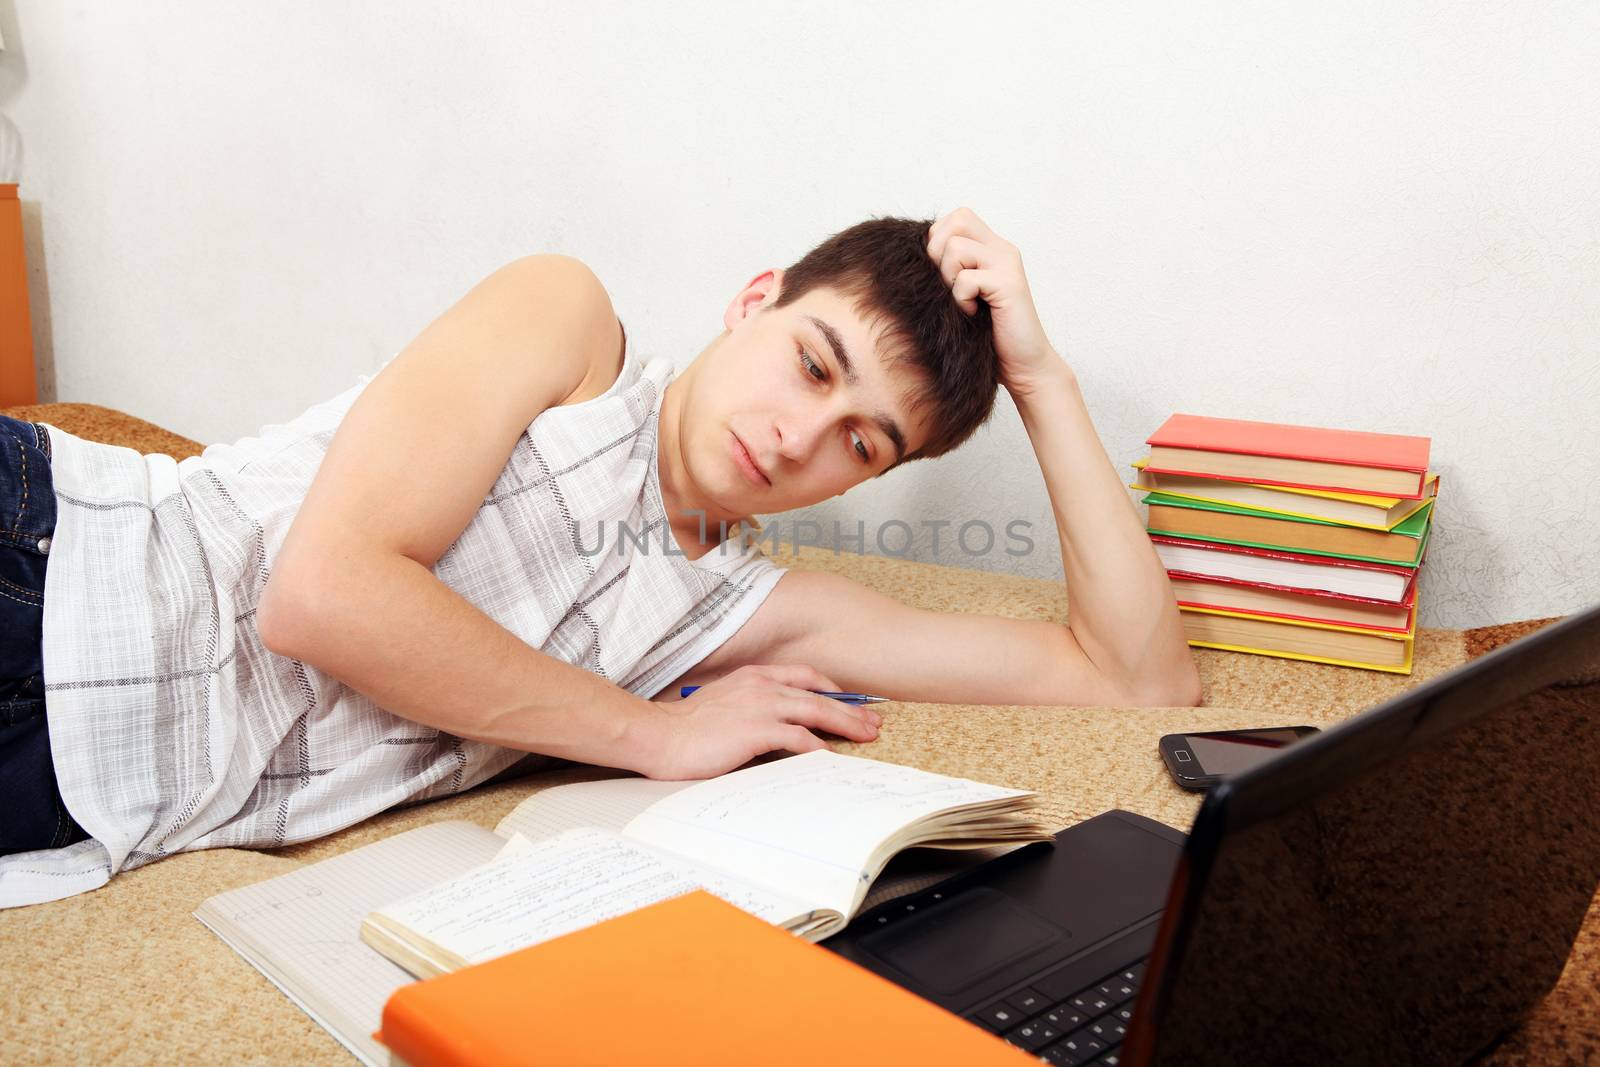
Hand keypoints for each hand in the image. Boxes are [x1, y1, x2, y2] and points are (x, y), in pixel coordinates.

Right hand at [646, 664, 882, 780]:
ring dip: (845, 724)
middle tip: (872, 722)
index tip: (849, 701)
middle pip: (818, 694)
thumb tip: (775, 727)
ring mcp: (760, 706)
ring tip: (865, 736)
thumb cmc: (686, 728)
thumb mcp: (723, 705)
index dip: (831, 688)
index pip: (803, 676)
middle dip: (850, 708)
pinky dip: (819, 747)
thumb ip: (750, 707)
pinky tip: (832, 757)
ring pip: (815, 711)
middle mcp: (761, 686)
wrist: (659, 736)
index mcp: (753, 677)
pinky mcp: (756, 730)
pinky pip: (798, 738)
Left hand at [926, 207, 1067, 400]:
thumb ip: (948, 270)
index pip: (957, 217)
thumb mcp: (962, 294)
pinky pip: (966, 279)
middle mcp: (1002, 249)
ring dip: (949, 278)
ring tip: (962, 301)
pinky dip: (961, 299)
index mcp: (991, 248)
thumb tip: (911, 256)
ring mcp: (1007, 265)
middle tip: (949, 285)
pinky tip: (972, 313)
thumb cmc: (987, 335)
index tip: (943, 275)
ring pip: (956, 248)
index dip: (939, 240)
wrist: (1022, 366)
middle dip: (940, 253)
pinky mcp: (1009, 285)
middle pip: (957, 221)